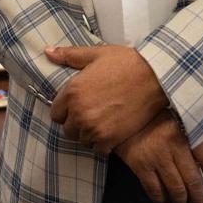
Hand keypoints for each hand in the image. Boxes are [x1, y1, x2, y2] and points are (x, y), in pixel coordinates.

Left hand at [46, 44, 165, 153]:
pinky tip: (111, 130)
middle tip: (92, 112)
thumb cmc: (125, 63)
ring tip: (102, 121)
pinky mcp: (110, 139)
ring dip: (89, 133)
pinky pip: (97, 149)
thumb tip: (48, 52)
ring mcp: (94, 128)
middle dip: (76, 122)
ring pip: (82, 140)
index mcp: (72, 92)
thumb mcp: (95, 54)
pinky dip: (102, 143)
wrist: (154, 77)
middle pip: (67, 129)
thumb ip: (69, 55)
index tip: (78, 105)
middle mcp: (79, 113)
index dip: (66, 109)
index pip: (56, 113)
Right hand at [115, 112, 202, 202]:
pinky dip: (161, 199)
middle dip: (197, 197)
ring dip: (180, 201)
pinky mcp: (139, 165)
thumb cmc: (158, 115)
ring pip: (174, 188)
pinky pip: (154, 189)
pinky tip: (165, 200)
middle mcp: (173, 145)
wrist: (126, 114)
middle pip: (191, 179)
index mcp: (186, 130)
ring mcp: (155, 157)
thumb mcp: (182, 115)